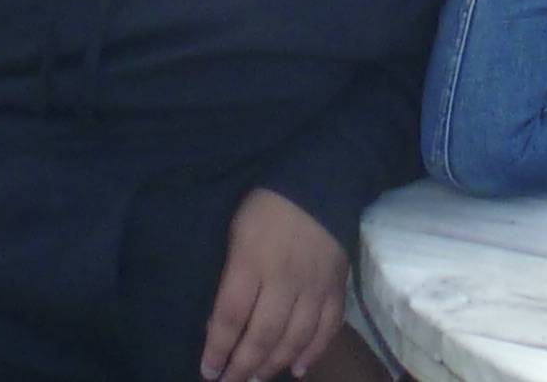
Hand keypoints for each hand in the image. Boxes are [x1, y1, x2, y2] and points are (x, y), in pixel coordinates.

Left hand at [200, 187, 344, 381]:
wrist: (319, 184)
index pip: (230, 318)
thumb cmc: (266, 208)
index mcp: (251, 263)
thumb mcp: (235, 235)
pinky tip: (297, 368)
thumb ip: (230, 277)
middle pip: (262, 335)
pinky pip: (328, 327)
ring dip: (274, 364)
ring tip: (258, 378)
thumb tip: (220, 324)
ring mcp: (314, 286)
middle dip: (243, 366)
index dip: (218, 350)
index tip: (208, 370)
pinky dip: (313, 351)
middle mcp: (283, 280)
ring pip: (294, 338)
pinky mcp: (337, 287)